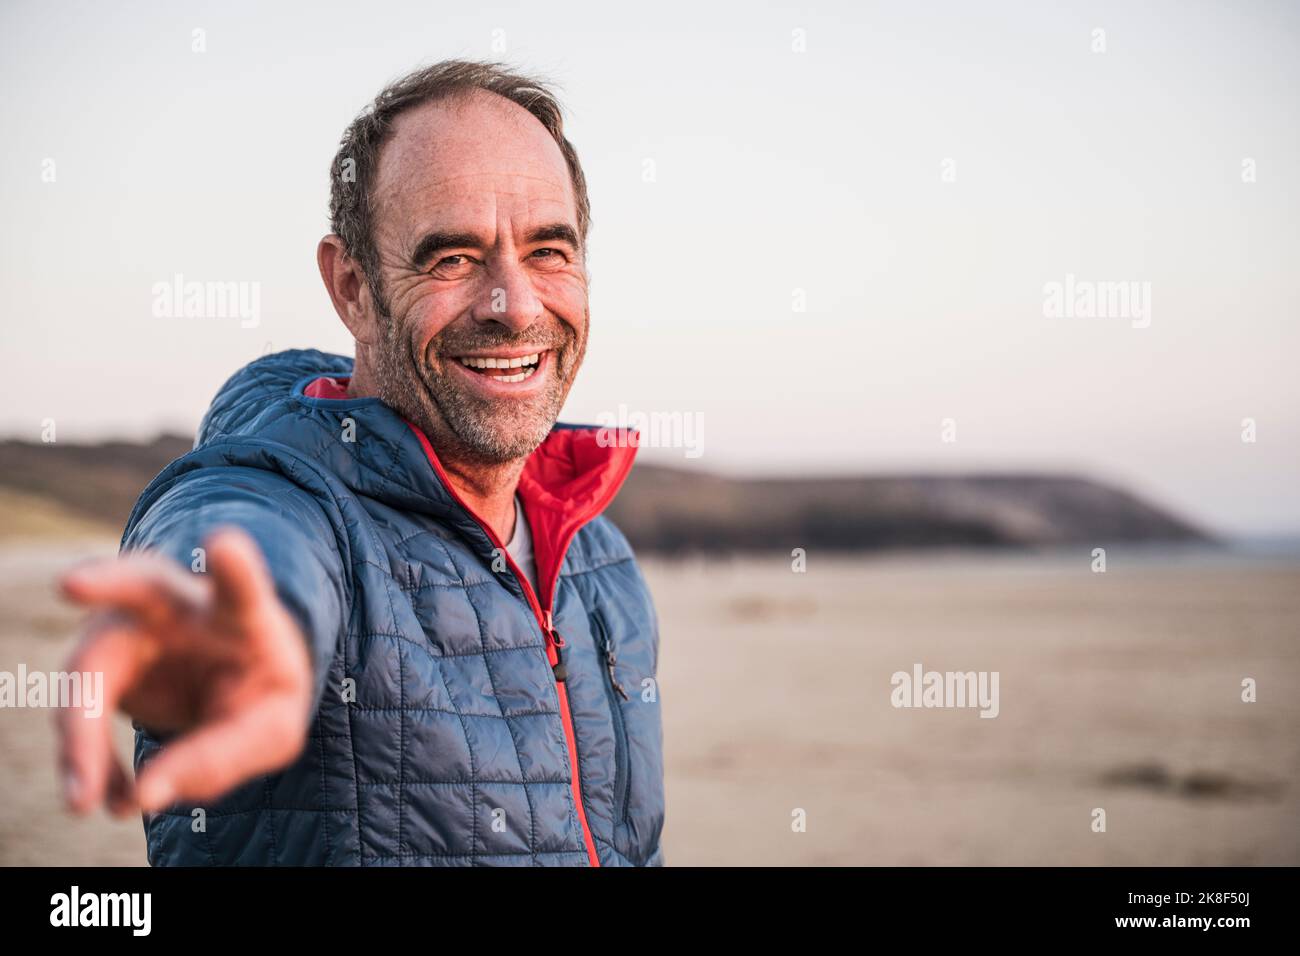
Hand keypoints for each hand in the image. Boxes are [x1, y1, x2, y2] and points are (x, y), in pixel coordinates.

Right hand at [57, 527, 313, 815]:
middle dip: (107, 582)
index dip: (234, 567)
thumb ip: (225, 757)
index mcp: (240, 613)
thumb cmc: (260, 692)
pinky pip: (78, 714)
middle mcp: (177, 607)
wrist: (233, 677)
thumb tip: (145, 795)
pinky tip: (106, 796)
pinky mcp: (96, 664)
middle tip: (73, 583)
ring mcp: (127, 628)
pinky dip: (86, 760)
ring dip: (81, 738)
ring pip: (88, 668)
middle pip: (141, 582)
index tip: (223, 542)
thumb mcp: (271, 730)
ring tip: (87, 799)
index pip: (241, 588)